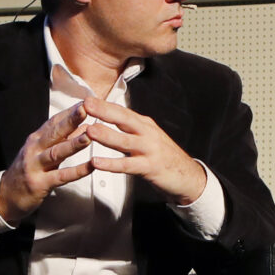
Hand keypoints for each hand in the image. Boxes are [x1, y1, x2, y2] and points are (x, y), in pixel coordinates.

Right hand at [0, 102, 95, 226]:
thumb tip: (85, 125)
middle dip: (71, 120)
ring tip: (88, 136)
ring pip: (56, 152)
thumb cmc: (28, 171)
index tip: (87, 101)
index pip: (54, 121)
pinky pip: (61, 176)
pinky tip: (91, 166)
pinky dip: (77, 171)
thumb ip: (62, 139)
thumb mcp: (42, 151)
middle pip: (54, 132)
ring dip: (73, 143)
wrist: (6, 196)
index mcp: (36, 139)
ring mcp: (35, 166)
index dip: (70, 111)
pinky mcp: (40, 184)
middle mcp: (34, 149)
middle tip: (86, 109)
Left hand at [74, 96, 208, 206]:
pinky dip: (111, 164)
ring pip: (124, 141)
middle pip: (124, 120)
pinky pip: (127, 165)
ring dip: (106, 135)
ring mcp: (149, 150)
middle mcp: (147, 134)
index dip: (105, 105)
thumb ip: (130, 130)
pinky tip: (96, 162)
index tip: (87, 99)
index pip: (123, 111)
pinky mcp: (150, 167)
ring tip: (89, 131)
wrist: (188, 175)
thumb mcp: (148, 137)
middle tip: (86, 105)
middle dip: (104, 111)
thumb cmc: (164, 156)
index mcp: (145, 125)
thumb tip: (108, 121)